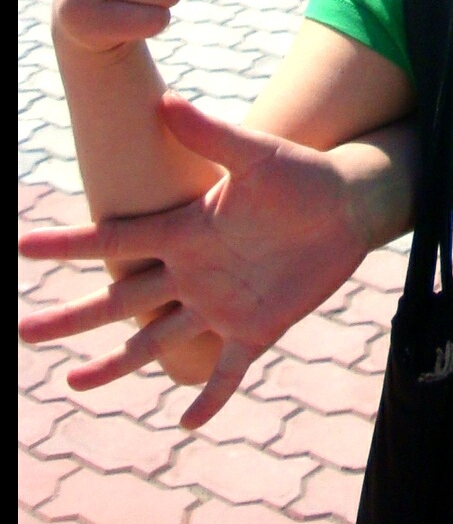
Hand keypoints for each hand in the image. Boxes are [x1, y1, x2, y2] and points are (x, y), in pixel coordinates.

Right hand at [17, 96, 374, 428]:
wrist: (348, 203)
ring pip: (156, 342)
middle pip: (120, 301)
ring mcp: (221, 304)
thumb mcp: (255, 152)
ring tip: (73, 384)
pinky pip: (227, 372)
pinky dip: (210, 398)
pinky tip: (187, 423)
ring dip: (116, 364)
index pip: (115, 240)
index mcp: (186, 230)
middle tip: (25, 331)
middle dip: (72, 318)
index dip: (69, 245)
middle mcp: (192, 272)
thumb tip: (165, 100)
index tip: (22, 247)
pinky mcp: (257, 328)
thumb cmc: (301, 173)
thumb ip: (210, 134)